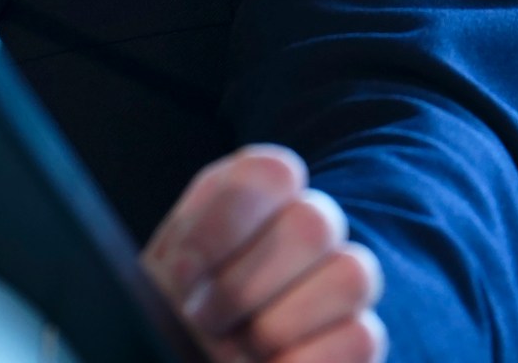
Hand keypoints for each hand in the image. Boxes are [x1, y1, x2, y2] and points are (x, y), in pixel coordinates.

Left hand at [142, 145, 385, 362]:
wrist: (184, 353)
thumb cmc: (169, 312)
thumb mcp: (156, 278)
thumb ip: (176, 260)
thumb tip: (183, 275)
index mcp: (253, 191)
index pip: (270, 173)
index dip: (222, 226)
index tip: (181, 272)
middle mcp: (307, 223)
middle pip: (314, 224)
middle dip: (244, 284)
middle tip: (202, 318)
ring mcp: (342, 279)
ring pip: (352, 275)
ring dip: (278, 324)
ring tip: (235, 350)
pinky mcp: (360, 337)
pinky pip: (362, 337)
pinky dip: (307, 361)